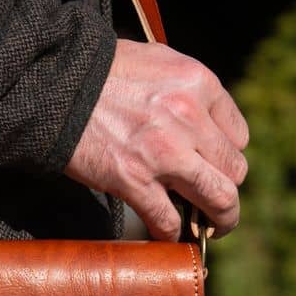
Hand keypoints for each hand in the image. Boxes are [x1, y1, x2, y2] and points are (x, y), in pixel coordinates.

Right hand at [64, 39, 248, 239]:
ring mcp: (165, 153)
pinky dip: (171, 233)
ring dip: (220, 219)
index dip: (226, 155)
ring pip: (218, 199)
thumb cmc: (101, 72)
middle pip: (235, 170)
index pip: (238, 135)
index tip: (213, 167)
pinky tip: (167, 234)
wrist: (56, 86)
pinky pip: (168, 219)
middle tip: (216, 202)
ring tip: (211, 228)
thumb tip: (200, 121)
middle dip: (227, 189)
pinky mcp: (134, 181)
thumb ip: (186, 89)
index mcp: (199, 84)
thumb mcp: (158, 62)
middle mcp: (190, 119)